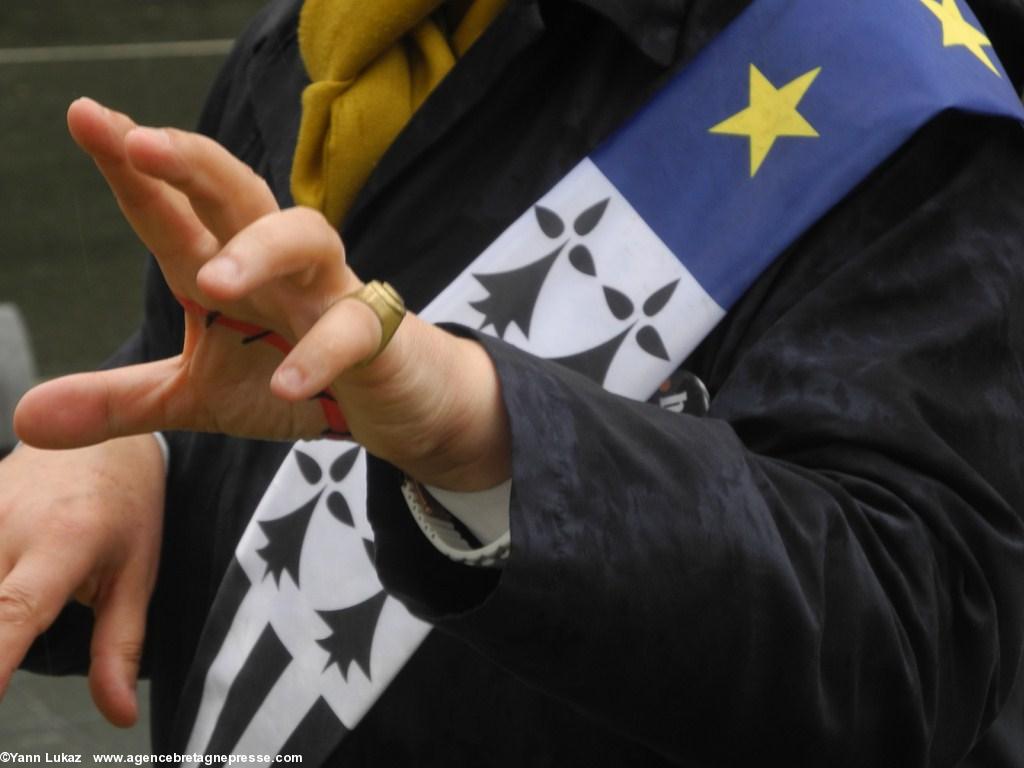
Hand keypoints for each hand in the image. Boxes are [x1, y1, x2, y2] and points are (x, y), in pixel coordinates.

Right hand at [0, 436, 163, 726]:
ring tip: (24, 614)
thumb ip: (120, 646)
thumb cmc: (127, 508)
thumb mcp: (137, 574)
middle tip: (17, 653)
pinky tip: (4, 589)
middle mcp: (8, 525)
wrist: (104, 437)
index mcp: (64, 543)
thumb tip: (119, 716)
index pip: (14, 612)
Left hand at [15, 99, 509, 489]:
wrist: (393, 401)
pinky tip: (285, 385)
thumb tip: (26, 419)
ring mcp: (330, 295)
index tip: (88, 118)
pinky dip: (320, 355)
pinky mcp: (376, 336)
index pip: (175, 213)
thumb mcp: (197, 398)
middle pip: (239, 194)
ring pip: (307, 238)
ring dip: (262, 248)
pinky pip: (352, 331)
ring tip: (212, 281)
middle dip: (192, 164)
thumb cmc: (293, 378)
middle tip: (140, 143)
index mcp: (228, 271)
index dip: (133, 168)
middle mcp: (278, 268)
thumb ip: (121, 402)